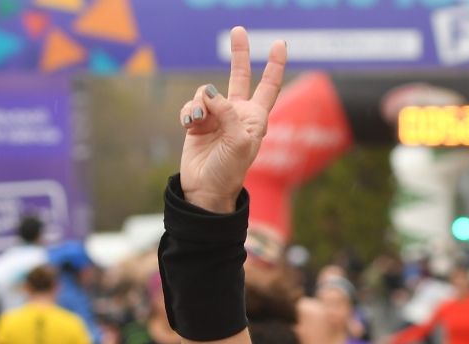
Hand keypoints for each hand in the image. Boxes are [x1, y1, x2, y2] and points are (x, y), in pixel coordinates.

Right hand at [177, 26, 286, 212]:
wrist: (206, 189)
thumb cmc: (230, 171)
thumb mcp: (238, 142)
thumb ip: (227, 113)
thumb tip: (209, 92)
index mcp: (256, 118)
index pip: (269, 86)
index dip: (275, 65)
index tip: (279, 44)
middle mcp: (237, 114)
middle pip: (240, 76)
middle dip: (240, 54)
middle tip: (238, 30)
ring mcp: (217, 116)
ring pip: (206, 92)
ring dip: (200, 103)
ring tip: (199, 120)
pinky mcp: (197, 122)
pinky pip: (191, 105)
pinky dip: (188, 112)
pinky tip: (189, 124)